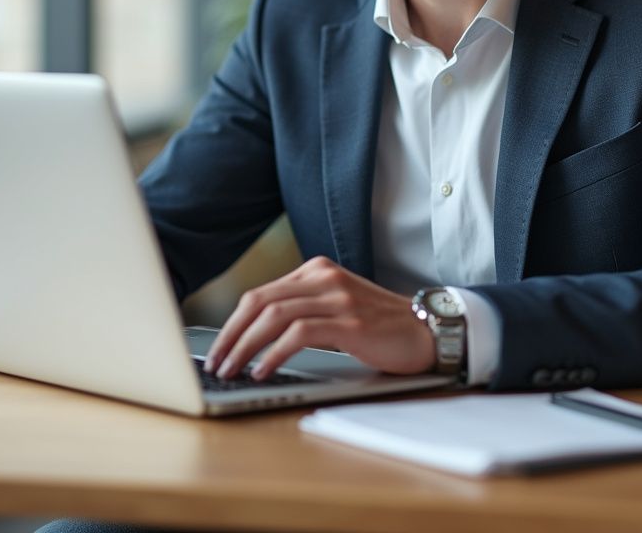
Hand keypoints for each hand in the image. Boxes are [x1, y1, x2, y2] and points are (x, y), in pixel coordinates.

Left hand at [204, 256, 435, 380]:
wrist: (426, 330)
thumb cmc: (379, 326)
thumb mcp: (337, 307)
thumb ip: (304, 310)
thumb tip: (256, 338)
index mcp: (316, 271)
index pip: (261, 293)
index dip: (233, 323)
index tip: (218, 349)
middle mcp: (323, 278)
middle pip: (260, 301)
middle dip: (231, 334)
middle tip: (215, 362)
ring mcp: (337, 297)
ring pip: (274, 315)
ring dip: (245, 346)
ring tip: (231, 369)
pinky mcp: (349, 321)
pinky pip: (298, 334)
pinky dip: (274, 353)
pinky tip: (263, 370)